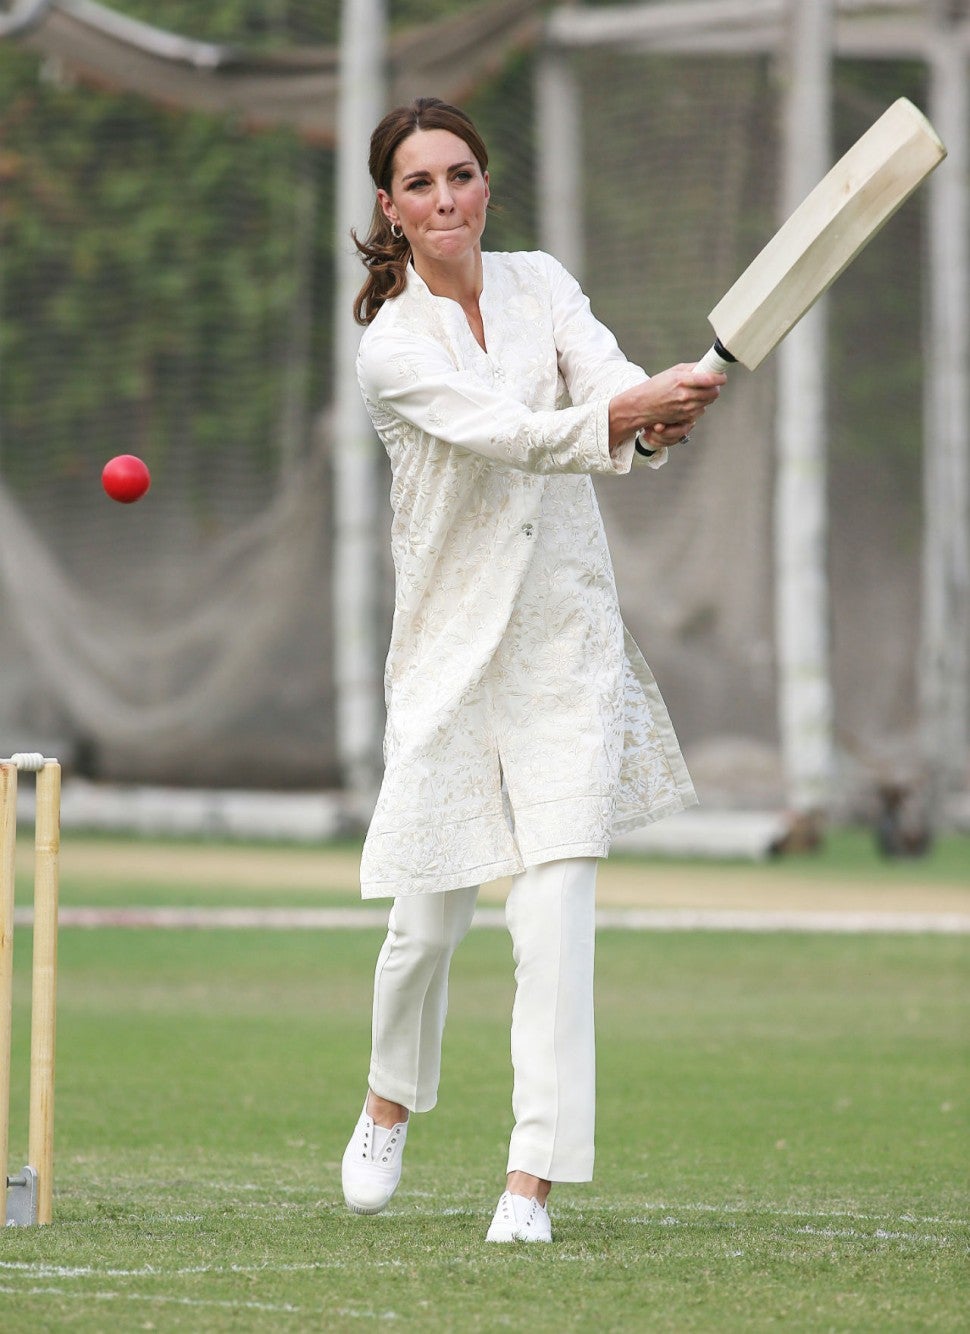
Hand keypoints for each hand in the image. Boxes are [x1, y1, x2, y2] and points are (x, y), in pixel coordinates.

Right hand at [609, 364, 725, 449]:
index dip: (720, 378)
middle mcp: (685, 395)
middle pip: (713, 393)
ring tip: (700, 391)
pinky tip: (692, 401)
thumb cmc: (656, 386)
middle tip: (713, 383)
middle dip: (715, 387)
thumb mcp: (672, 372)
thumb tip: (707, 366)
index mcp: (681, 381)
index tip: (722, 377)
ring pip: (708, 402)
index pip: (709, 380)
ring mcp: (685, 408)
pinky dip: (700, 405)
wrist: (642, 405)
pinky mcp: (684, 417)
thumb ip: (691, 368)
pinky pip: (700, 410)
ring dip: (708, 396)